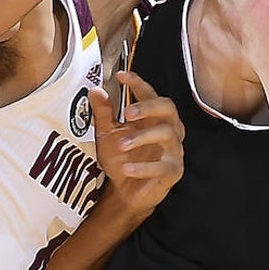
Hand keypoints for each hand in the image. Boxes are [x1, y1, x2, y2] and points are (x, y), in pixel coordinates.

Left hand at [92, 71, 183, 216]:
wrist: (125, 192)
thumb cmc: (121, 159)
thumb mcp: (107, 134)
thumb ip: (104, 113)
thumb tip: (95, 90)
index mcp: (152, 118)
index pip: (150, 94)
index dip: (138, 84)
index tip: (122, 76)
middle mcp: (167, 130)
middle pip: (168, 108)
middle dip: (149, 107)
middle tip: (128, 112)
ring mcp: (173, 151)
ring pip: (167, 135)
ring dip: (143, 137)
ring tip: (121, 145)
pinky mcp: (173, 172)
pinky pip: (163, 167)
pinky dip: (144, 168)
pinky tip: (127, 169)